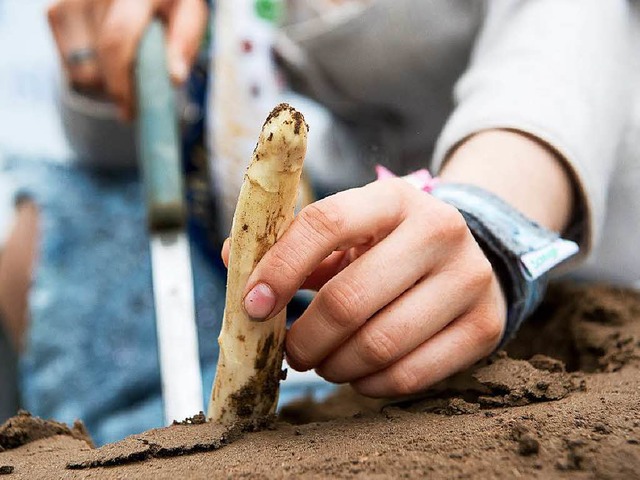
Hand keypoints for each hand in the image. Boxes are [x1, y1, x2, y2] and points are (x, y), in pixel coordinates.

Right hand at [47, 0, 207, 119]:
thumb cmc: (169, 3)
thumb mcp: (189, 15)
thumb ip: (184, 41)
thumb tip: (175, 78)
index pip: (115, 41)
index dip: (121, 84)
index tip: (131, 113)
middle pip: (97, 63)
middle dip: (118, 89)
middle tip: (138, 95)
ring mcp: (70, 1)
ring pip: (81, 71)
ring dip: (105, 84)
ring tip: (127, 69)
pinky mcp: (54, 12)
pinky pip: (69, 68)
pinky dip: (90, 75)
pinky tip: (108, 61)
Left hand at [227, 178, 506, 397]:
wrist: (470, 256)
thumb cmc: (390, 245)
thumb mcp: (349, 228)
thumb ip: (292, 240)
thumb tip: (231, 258)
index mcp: (394, 198)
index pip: (326, 223)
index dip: (279, 269)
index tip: (251, 307)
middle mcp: (439, 231)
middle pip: (348, 300)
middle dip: (304, 338)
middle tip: (291, 350)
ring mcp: (468, 280)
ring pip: (377, 345)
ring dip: (333, 365)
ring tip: (324, 361)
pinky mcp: (485, 326)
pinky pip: (410, 376)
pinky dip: (369, 384)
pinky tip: (359, 373)